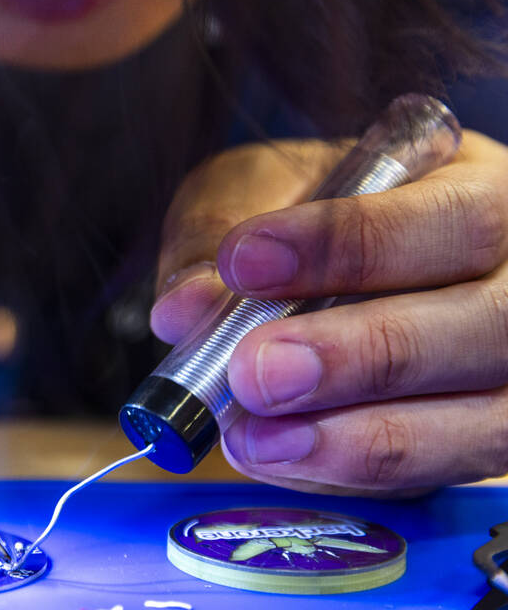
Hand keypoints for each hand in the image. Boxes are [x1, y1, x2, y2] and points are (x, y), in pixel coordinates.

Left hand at [150, 132, 507, 495]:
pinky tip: (279, 457)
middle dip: (360, 354)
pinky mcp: (489, 438)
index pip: (449, 220)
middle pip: (485, 326)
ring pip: (482, 420)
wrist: (364, 258)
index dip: (347, 245)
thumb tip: (181, 310)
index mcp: (485, 194)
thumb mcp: (265, 186)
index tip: (244, 262)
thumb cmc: (319, 209)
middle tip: (253, 372)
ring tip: (255, 436)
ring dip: (361, 438)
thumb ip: (220, 228)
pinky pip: (444, 473)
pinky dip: (356, 473)